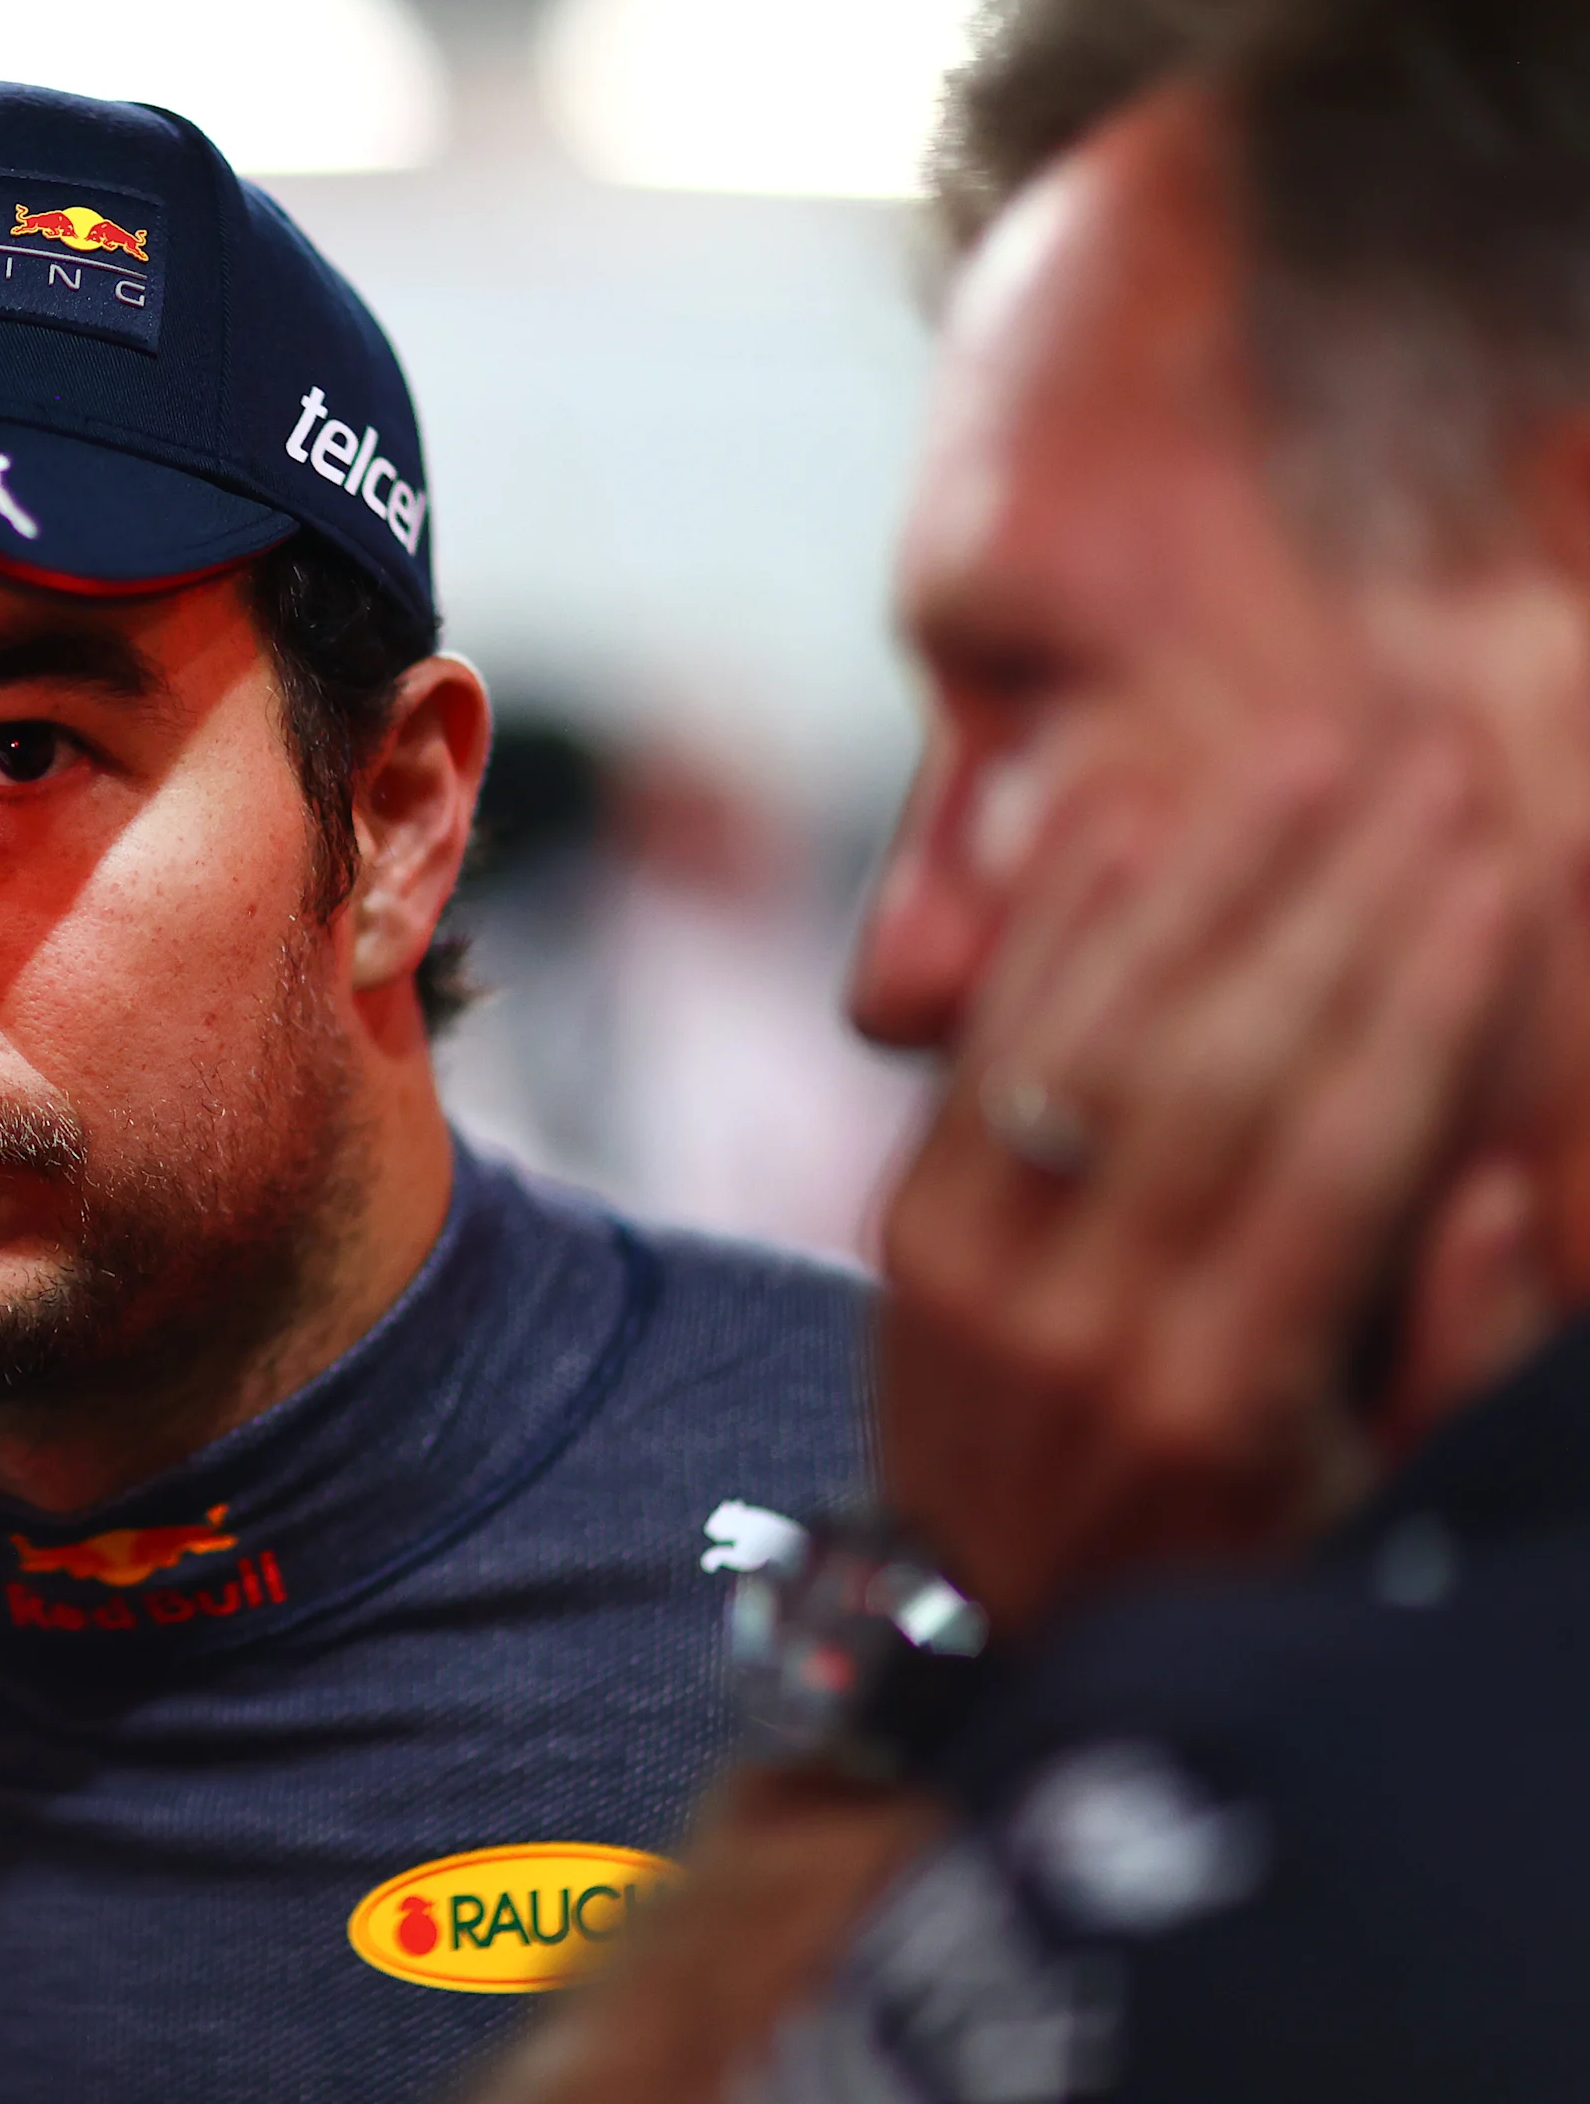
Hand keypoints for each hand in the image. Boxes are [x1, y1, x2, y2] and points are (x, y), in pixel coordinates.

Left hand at [876, 731, 1547, 1632]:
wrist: (971, 1641)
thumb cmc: (1220, 1570)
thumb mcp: (1373, 1513)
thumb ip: (1447, 1361)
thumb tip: (1486, 1187)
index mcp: (1221, 1392)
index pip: (1337, 1150)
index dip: (1421, 1002)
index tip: (1497, 872)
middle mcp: (1083, 1319)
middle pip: (1225, 1063)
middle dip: (1335, 899)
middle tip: (1425, 766)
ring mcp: (969, 1270)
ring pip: (1101, 1032)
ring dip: (1209, 878)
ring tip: (1307, 754)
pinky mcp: (898, 1230)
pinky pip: (984, 1052)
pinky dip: (1058, 934)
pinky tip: (1134, 826)